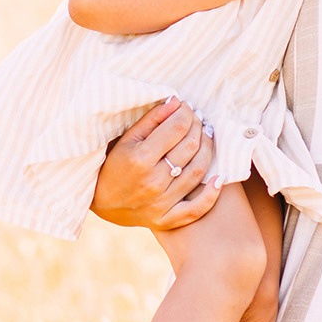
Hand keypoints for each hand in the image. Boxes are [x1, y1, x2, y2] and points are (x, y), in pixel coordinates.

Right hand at [90, 98, 218, 230]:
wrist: (102, 203)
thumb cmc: (114, 165)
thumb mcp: (127, 139)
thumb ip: (152, 120)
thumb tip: (176, 101)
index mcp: (140, 159)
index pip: (177, 128)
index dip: (186, 113)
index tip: (186, 107)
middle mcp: (153, 181)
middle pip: (190, 146)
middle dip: (198, 126)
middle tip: (197, 119)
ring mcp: (161, 203)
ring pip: (198, 171)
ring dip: (207, 148)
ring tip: (206, 135)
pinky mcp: (166, 220)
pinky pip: (197, 209)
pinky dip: (212, 194)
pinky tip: (220, 178)